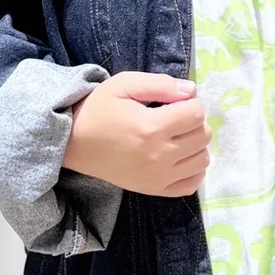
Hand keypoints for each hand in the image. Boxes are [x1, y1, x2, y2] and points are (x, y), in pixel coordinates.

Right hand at [64, 72, 210, 196]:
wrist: (72, 142)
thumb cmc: (97, 109)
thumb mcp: (124, 84)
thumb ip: (160, 84)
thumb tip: (191, 90)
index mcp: (151, 127)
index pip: (196, 114)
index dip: (190, 102)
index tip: (175, 101)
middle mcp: (158, 156)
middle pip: (202, 136)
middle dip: (194, 121)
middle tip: (175, 116)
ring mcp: (157, 177)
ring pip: (202, 160)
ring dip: (195, 144)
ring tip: (176, 136)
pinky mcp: (153, 190)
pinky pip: (191, 184)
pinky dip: (193, 170)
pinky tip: (180, 158)